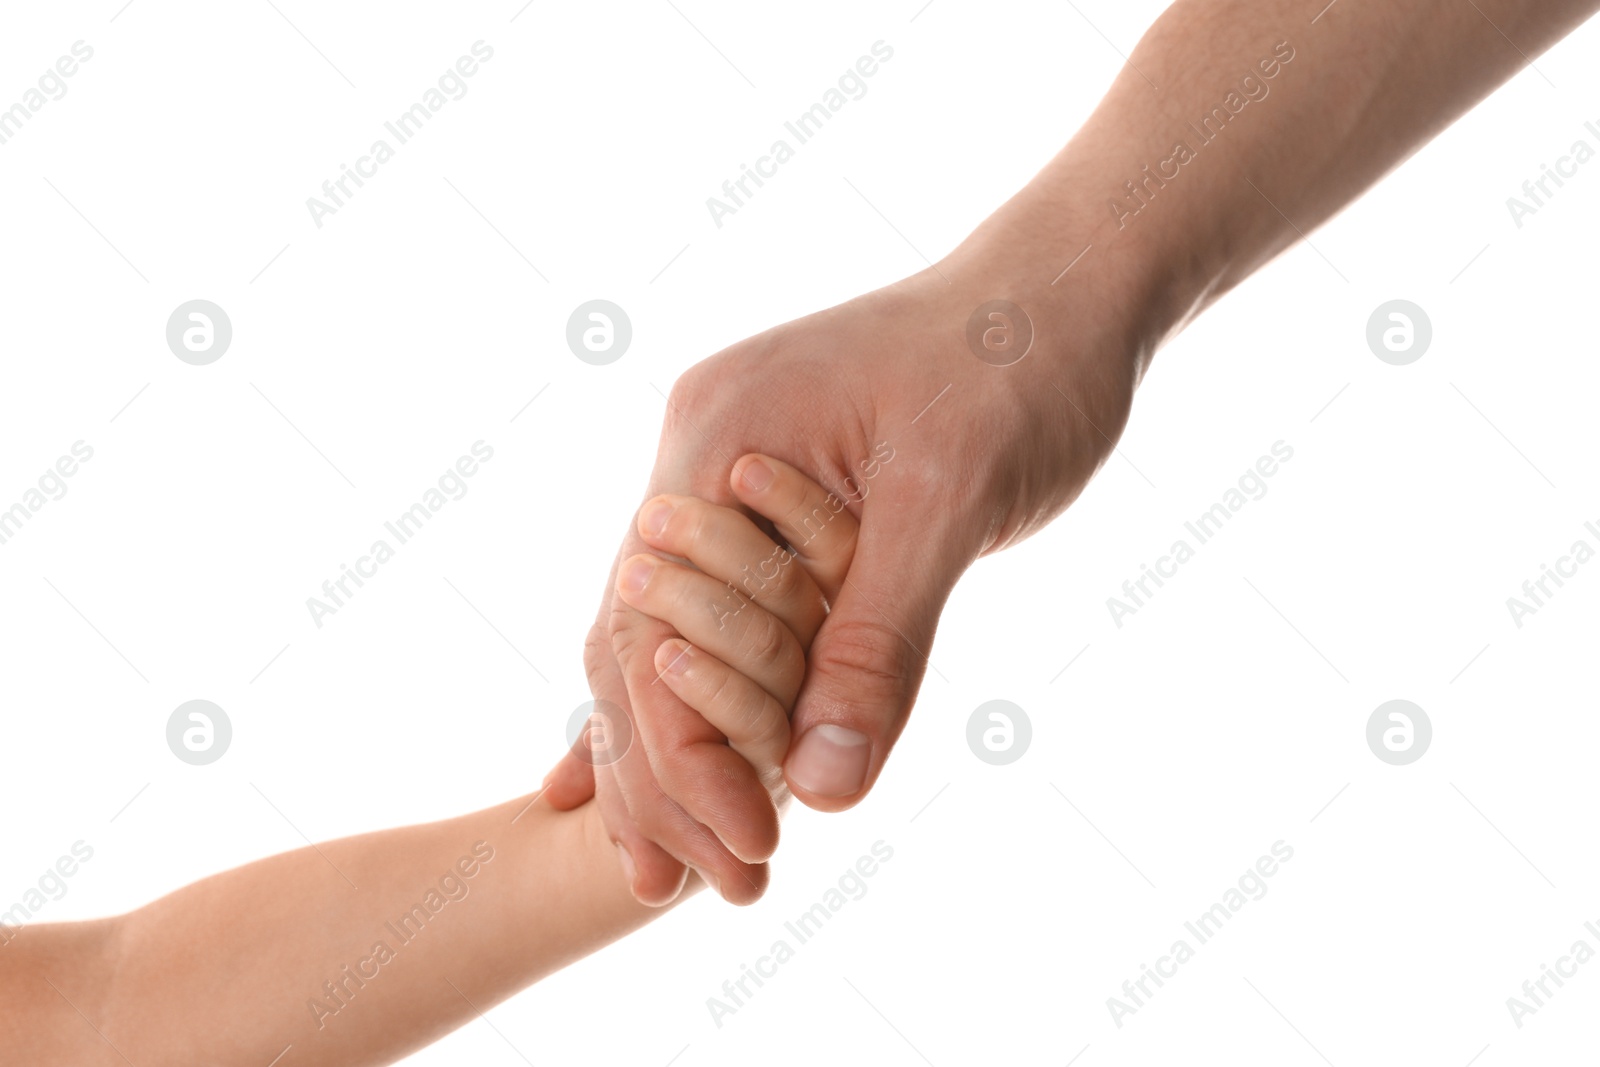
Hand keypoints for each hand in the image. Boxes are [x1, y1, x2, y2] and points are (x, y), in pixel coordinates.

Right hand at [545, 229, 1144, 904]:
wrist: (1062, 294)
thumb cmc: (1019, 369)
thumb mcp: (953, 502)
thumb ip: (879, 641)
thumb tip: (820, 790)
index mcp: (714, 435)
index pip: (657, 625)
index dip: (686, 750)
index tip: (736, 851)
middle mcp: (697, 455)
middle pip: (639, 638)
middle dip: (660, 767)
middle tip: (669, 892)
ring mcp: (725, 477)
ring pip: (667, 635)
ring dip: (672, 746)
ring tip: (666, 867)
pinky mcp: (768, 506)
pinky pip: (717, 615)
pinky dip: (701, 694)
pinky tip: (670, 769)